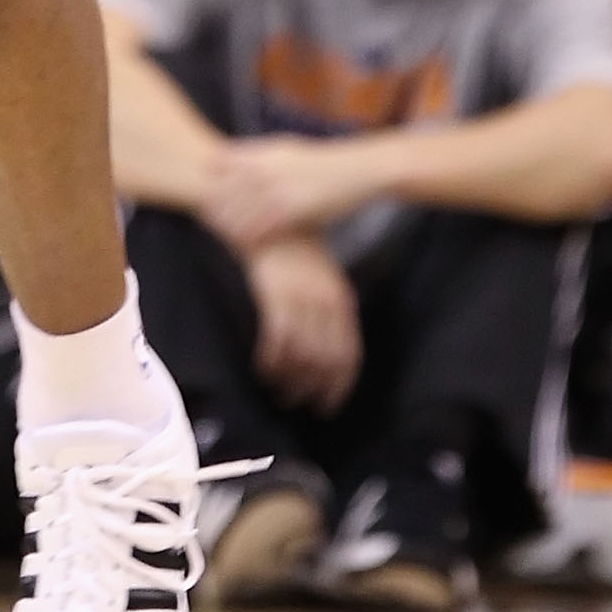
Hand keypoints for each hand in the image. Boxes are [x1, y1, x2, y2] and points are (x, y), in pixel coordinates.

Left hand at [204, 133, 376, 254]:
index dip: (208, 181)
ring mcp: (276, 191)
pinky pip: (259, 230)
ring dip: (227, 227)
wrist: (356, 171)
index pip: (218, 165)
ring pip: (236, 214)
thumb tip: (224, 158)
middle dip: (213, 207)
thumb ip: (255, 155)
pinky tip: (244, 248)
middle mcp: (264, 170)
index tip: (203, 193)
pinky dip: (248, 240)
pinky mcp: (290, 212)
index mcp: (261, 153)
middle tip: (206, 221)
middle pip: (222, 192)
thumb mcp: (284, 149)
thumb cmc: (320, 162)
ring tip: (223, 237)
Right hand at [245, 234, 361, 414]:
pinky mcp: (273, 294)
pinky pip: (276, 341)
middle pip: (327, 361)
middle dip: (315, 389)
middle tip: (301, 404)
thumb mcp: (318, 270)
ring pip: (302, 356)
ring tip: (279, 391)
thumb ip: (326, 302)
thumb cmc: (287, 241)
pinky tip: (262, 368)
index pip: (349, 353)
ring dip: (291, 380)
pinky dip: (270, 361)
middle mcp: (325, 302)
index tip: (329, 404)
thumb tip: (324, 341)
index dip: (340, 384)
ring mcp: (300, 298)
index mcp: (340, 297)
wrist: (261, 208)